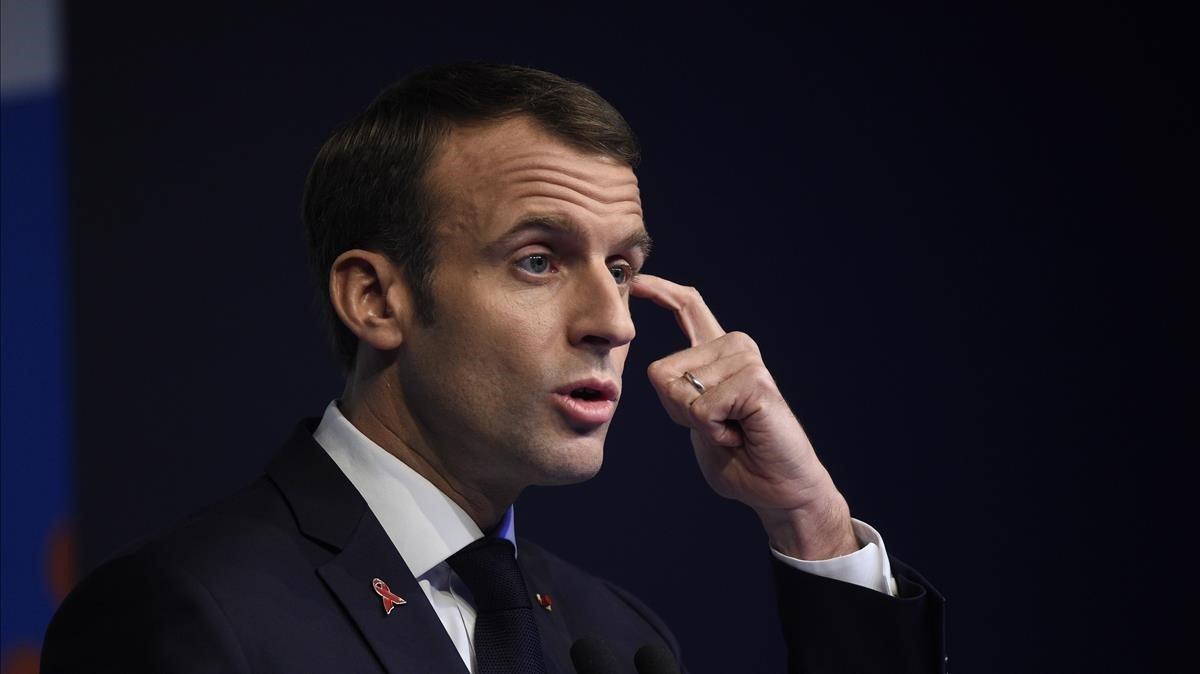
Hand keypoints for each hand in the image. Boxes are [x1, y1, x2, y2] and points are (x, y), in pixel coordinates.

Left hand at [631, 274, 857, 559]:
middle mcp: (734, 347)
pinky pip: (701, 407)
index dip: (661, 292)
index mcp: (719, 354)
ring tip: (734, 430)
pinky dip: (714, 431)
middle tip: (718, 427)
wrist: (778, 488)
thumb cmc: (739, 459)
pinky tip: (741, 434)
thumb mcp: (695, 420)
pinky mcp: (755, 381)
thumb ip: (676, 394)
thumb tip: (659, 371)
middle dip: (676, 412)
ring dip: (699, 423)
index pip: (688, 308)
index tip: (638, 280)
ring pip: (679, 390)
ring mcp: (747, 360)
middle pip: (661, 371)